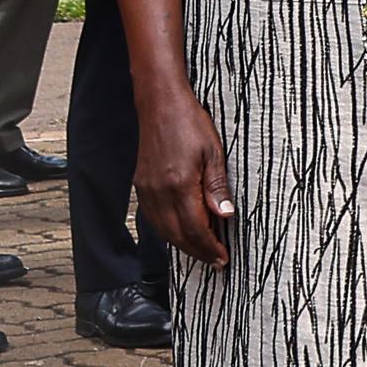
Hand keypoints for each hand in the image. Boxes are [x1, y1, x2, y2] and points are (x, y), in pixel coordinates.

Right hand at [138, 82, 236, 266]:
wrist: (159, 105)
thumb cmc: (190, 124)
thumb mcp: (214, 153)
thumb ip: (217, 187)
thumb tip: (225, 216)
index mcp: (179, 185)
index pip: (195, 228)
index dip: (209, 247)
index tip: (223, 258)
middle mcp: (158, 192)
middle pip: (178, 235)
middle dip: (198, 252)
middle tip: (216, 261)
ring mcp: (146, 190)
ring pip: (163, 230)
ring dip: (183, 245)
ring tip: (202, 252)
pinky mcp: (141, 185)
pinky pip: (153, 218)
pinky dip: (168, 231)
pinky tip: (181, 232)